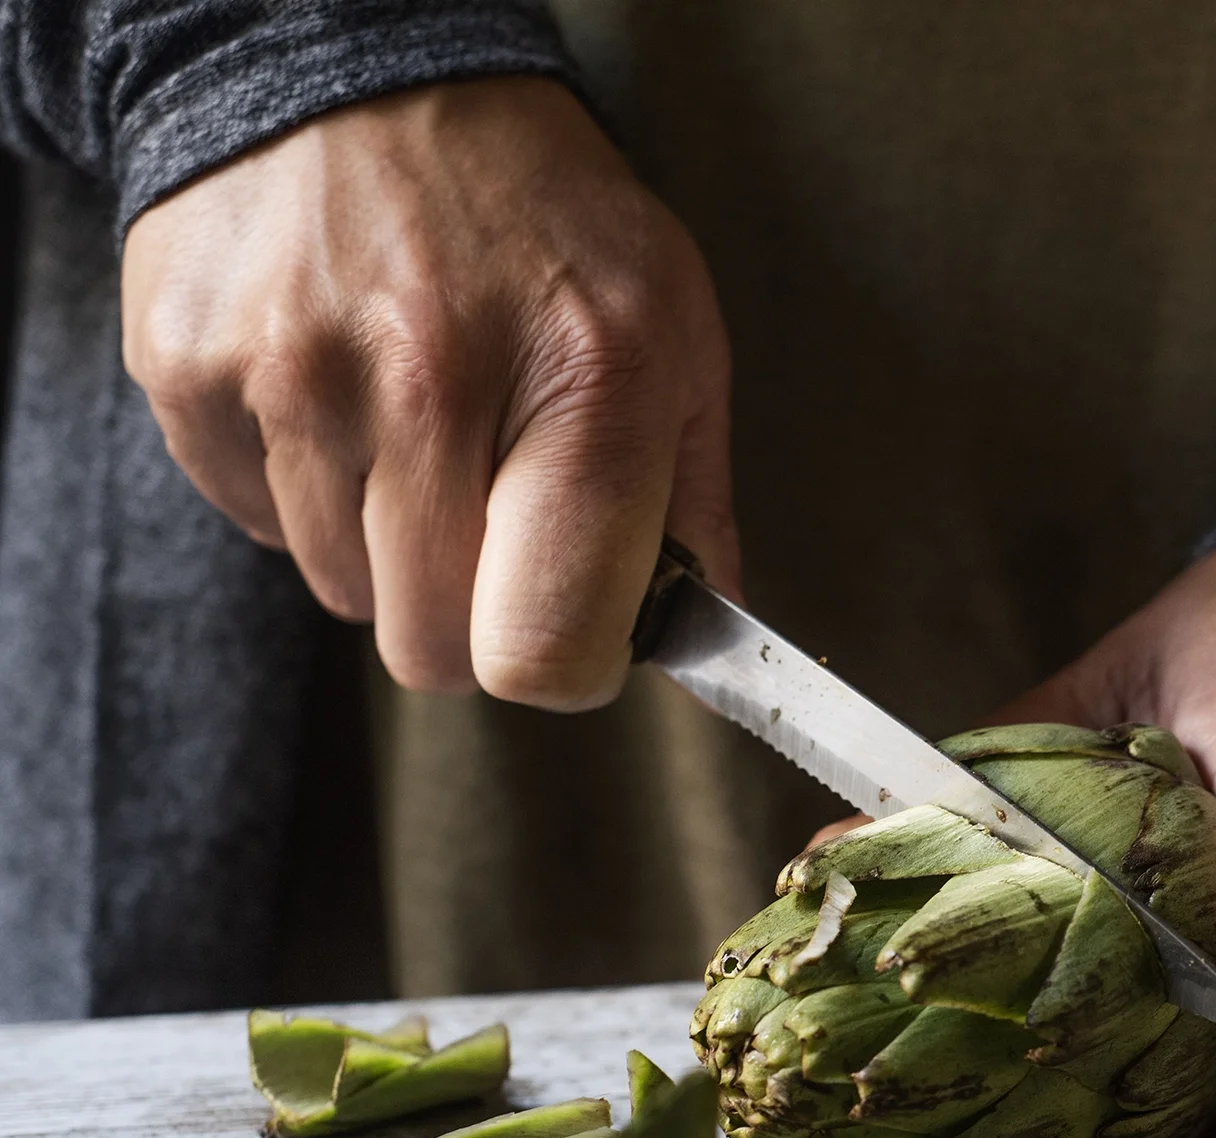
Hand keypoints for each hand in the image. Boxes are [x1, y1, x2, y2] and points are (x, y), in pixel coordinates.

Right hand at [120, 76, 735, 707]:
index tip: (574, 629)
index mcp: (585, 380)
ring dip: (388, 547)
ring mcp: (295, 374)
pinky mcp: (192, 370)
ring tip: (417, 423)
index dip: (566, 667)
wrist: (365, 75)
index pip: (545, 648)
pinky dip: (304, 493)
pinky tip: (340, 396)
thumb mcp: (675, 331)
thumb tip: (706, 635)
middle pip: (432, 649)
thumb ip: (694, 500)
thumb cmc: (547, 220)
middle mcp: (432, 379)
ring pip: (344, 594)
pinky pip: (257, 527)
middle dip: (473, 614)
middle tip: (495, 518)